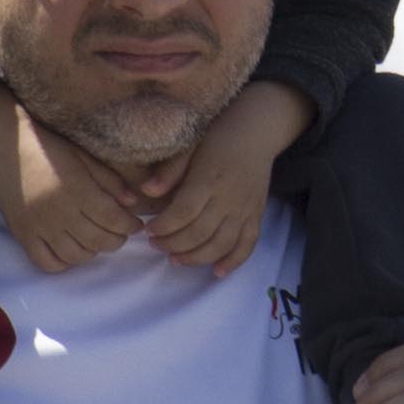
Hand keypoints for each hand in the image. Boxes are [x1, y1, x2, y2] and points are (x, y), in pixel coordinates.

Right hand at [0, 95, 146, 271]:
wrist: (4, 148)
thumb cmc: (47, 148)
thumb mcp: (83, 156)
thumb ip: (109, 180)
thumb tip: (133, 204)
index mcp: (77, 189)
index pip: (113, 219)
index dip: (130, 226)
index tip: (136, 224)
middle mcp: (59, 213)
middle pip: (99, 241)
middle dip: (117, 240)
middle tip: (120, 232)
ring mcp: (40, 228)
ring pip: (77, 256)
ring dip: (94, 251)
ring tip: (97, 238)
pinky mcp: (23, 236)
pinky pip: (48, 263)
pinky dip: (64, 263)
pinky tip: (71, 249)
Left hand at [149, 103, 285, 276]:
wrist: (256, 131)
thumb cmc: (216, 136)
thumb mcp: (189, 145)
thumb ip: (169, 171)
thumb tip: (147, 192)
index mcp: (208, 179)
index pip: (183, 213)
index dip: (163, 227)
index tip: (147, 230)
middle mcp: (228, 198)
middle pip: (199, 233)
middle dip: (173, 245)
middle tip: (155, 245)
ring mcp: (245, 209)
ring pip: (221, 244)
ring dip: (196, 258)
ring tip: (175, 259)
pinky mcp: (256, 215)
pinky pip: (247, 244)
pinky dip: (233, 261)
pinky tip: (216, 272)